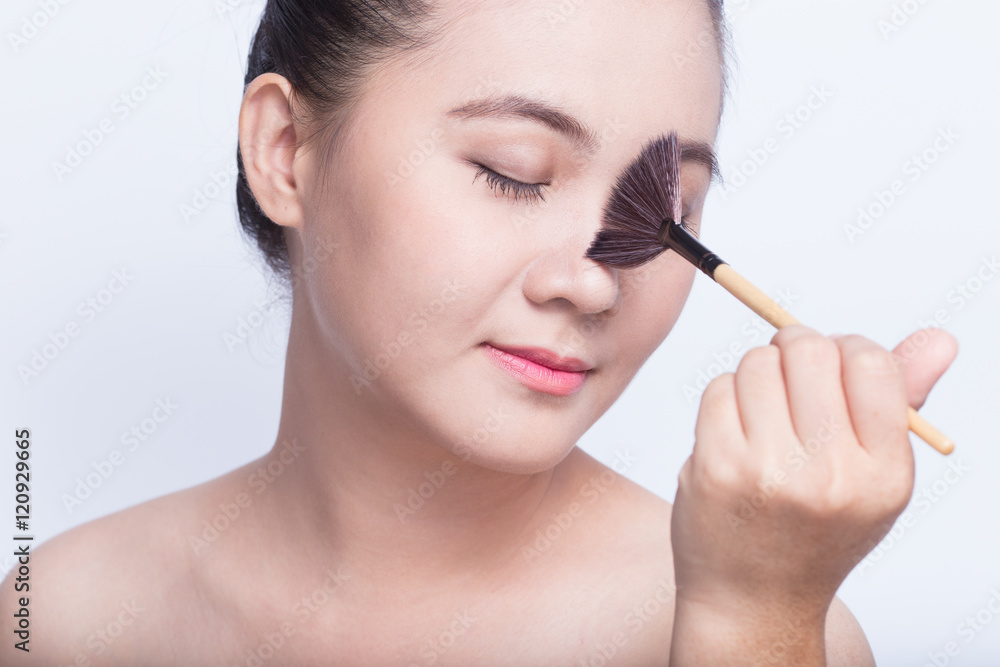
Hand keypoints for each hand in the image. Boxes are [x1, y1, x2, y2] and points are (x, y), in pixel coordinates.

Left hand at [668, 325, 956, 661]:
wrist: (753, 598)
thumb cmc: (816, 526)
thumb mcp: (873, 476)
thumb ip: (901, 401)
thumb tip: (940, 338)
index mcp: (883, 475)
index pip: (870, 363)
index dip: (845, 348)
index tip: (831, 365)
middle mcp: (830, 476)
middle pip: (809, 351)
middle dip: (795, 348)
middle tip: (789, 372)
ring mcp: (768, 472)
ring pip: (757, 363)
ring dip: (757, 373)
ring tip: (763, 411)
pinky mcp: (716, 468)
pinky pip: (718, 389)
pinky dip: (724, 397)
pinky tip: (733, 431)